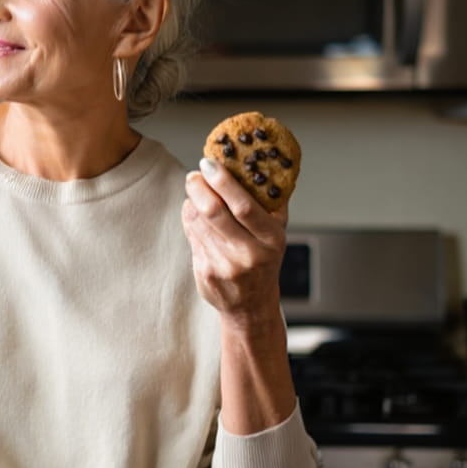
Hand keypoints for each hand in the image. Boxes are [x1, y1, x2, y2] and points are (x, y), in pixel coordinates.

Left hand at [181, 157, 287, 322]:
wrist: (250, 304)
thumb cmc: (264, 260)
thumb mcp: (276, 233)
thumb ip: (270, 201)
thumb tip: (258, 162)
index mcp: (270, 239)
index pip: (243, 205)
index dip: (223, 182)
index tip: (210, 163)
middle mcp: (248, 253)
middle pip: (214, 212)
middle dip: (199, 187)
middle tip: (195, 174)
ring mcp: (224, 265)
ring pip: (198, 221)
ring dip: (192, 201)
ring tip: (196, 190)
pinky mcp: (205, 272)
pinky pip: (191, 235)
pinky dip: (190, 218)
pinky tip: (195, 212)